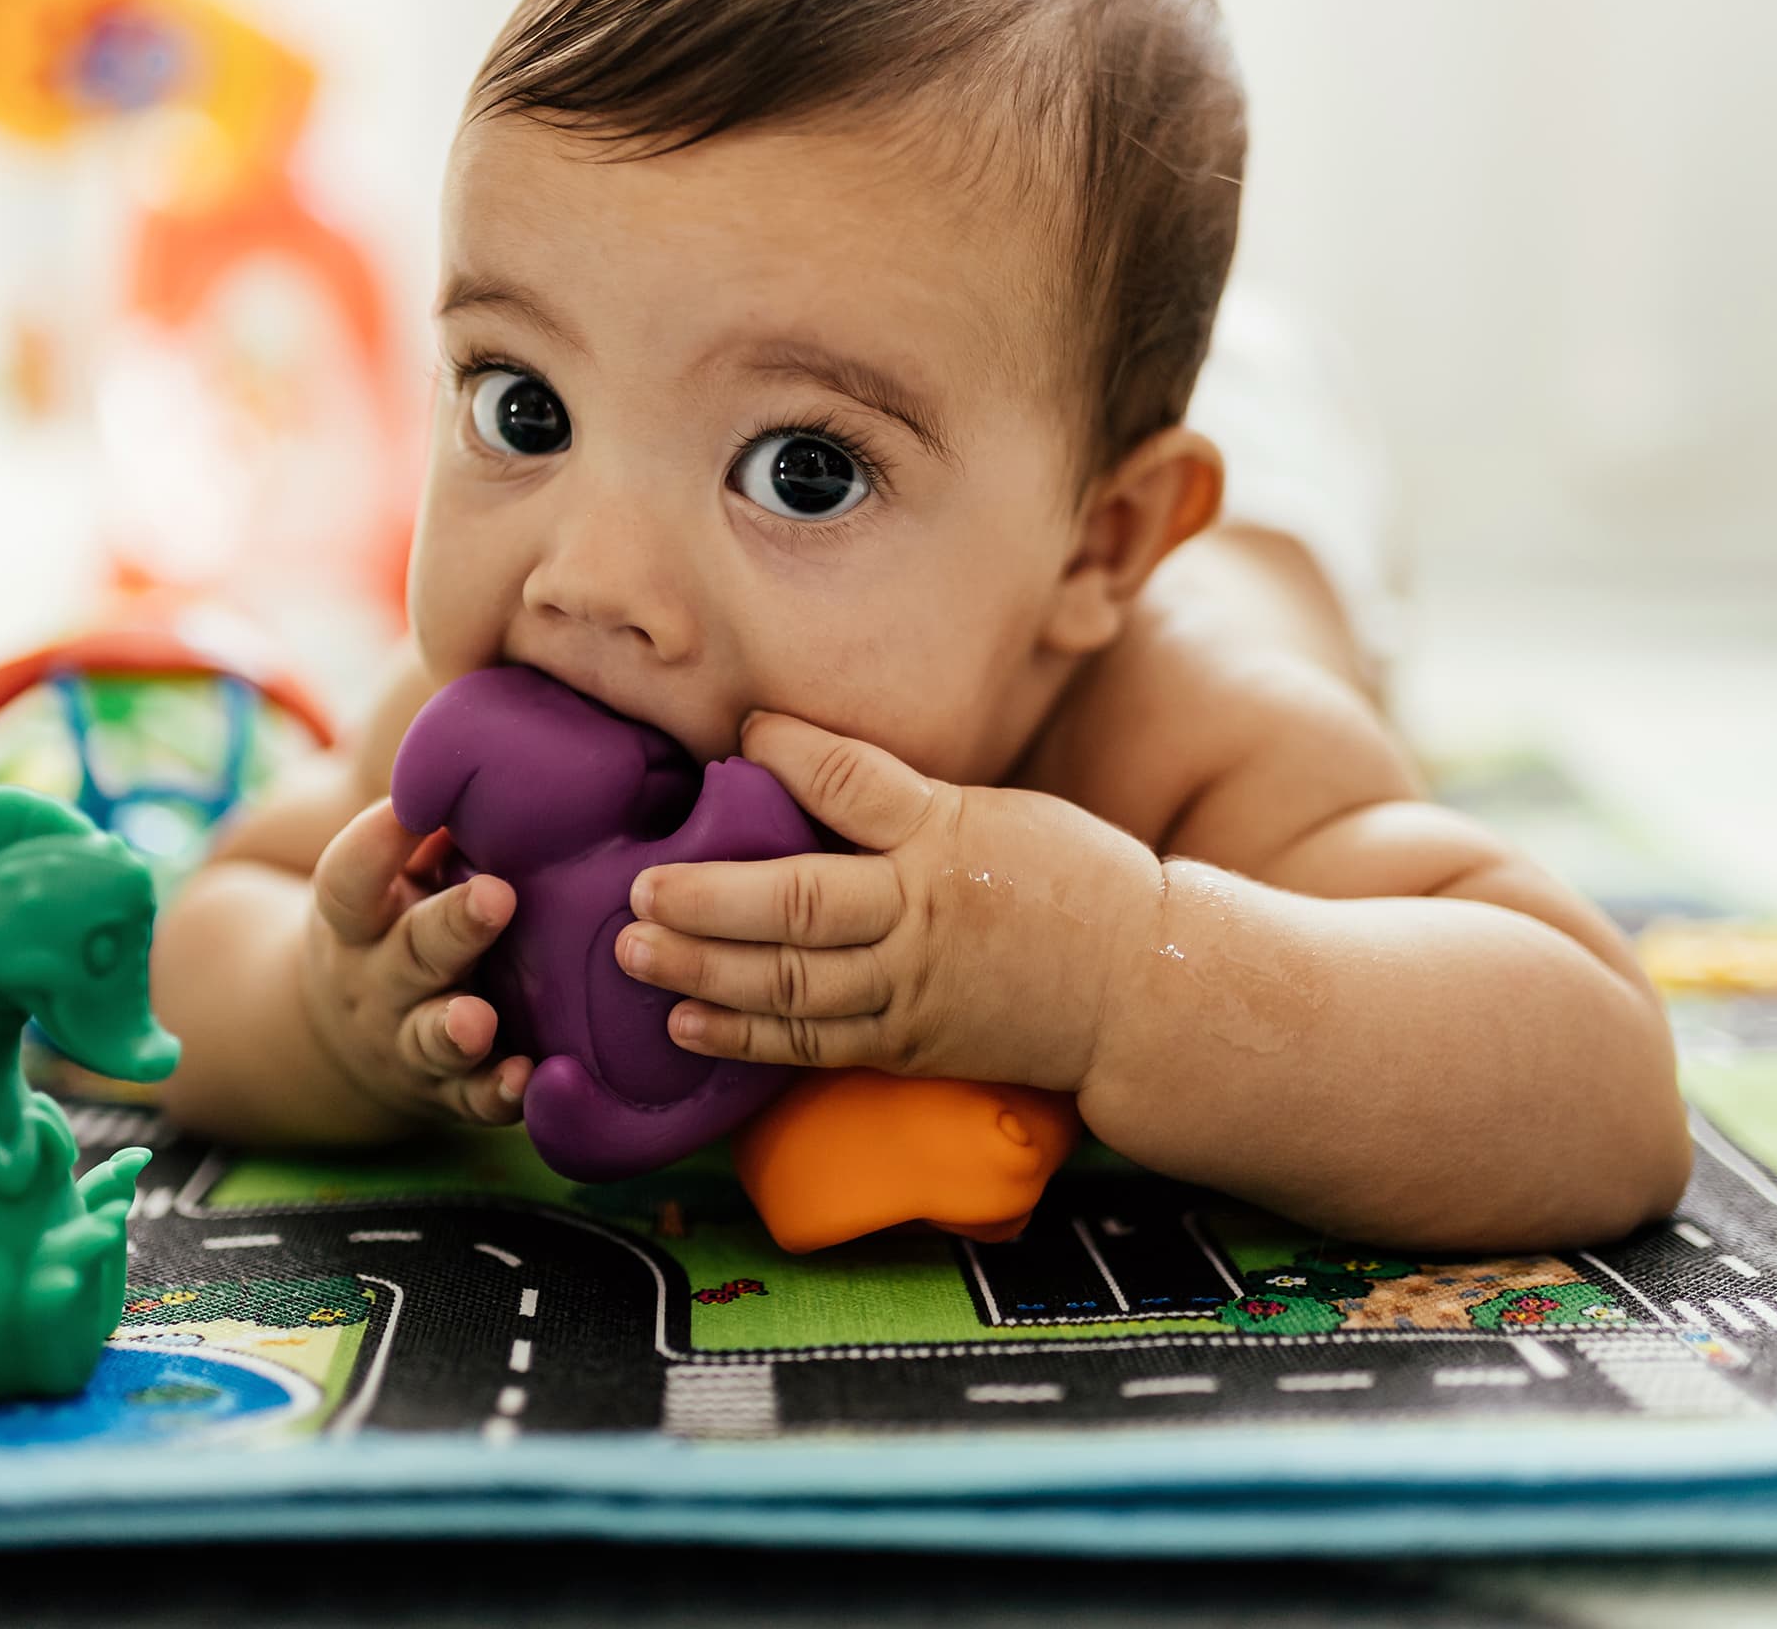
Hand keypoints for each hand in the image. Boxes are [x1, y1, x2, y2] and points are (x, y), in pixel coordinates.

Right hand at [299, 798, 532, 1127]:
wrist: (339, 1041)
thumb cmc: (390, 926)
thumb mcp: (389, 882)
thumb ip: (430, 837)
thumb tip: (498, 764)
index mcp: (356, 919)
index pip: (351, 879)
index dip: (375, 843)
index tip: (409, 806)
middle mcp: (375, 982)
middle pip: (409, 954)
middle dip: (453, 927)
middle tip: (498, 896)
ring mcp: (406, 1041)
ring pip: (429, 1038)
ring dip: (455, 1029)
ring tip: (479, 1020)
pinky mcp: (445, 1093)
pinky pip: (470, 1100)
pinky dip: (497, 1094)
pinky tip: (529, 1078)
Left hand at [614, 713, 1155, 1087]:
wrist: (1141, 991)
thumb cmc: (1071, 885)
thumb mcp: (1001, 814)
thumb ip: (905, 800)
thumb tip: (801, 763)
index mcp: (948, 835)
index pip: (854, 782)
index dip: (791, 753)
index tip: (743, 730)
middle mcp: (923, 913)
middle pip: (799, 901)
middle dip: (709, 897)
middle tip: (640, 888)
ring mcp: (912, 987)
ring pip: (791, 984)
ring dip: (704, 969)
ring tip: (635, 952)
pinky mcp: (907, 1044)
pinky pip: (814, 1045)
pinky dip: (745, 1037)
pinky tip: (686, 1022)